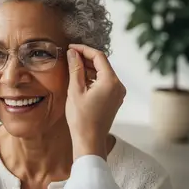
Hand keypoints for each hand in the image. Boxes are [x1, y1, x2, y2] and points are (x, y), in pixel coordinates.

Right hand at [66, 44, 125, 159]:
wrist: (89, 141)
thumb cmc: (81, 118)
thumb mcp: (75, 90)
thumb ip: (75, 68)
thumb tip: (73, 53)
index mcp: (111, 81)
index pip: (99, 56)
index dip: (84, 49)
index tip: (71, 47)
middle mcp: (118, 85)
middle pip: (102, 64)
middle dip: (86, 58)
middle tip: (70, 55)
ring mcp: (118, 93)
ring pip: (103, 73)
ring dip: (89, 68)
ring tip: (73, 66)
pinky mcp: (114, 99)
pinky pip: (104, 82)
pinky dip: (93, 78)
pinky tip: (81, 79)